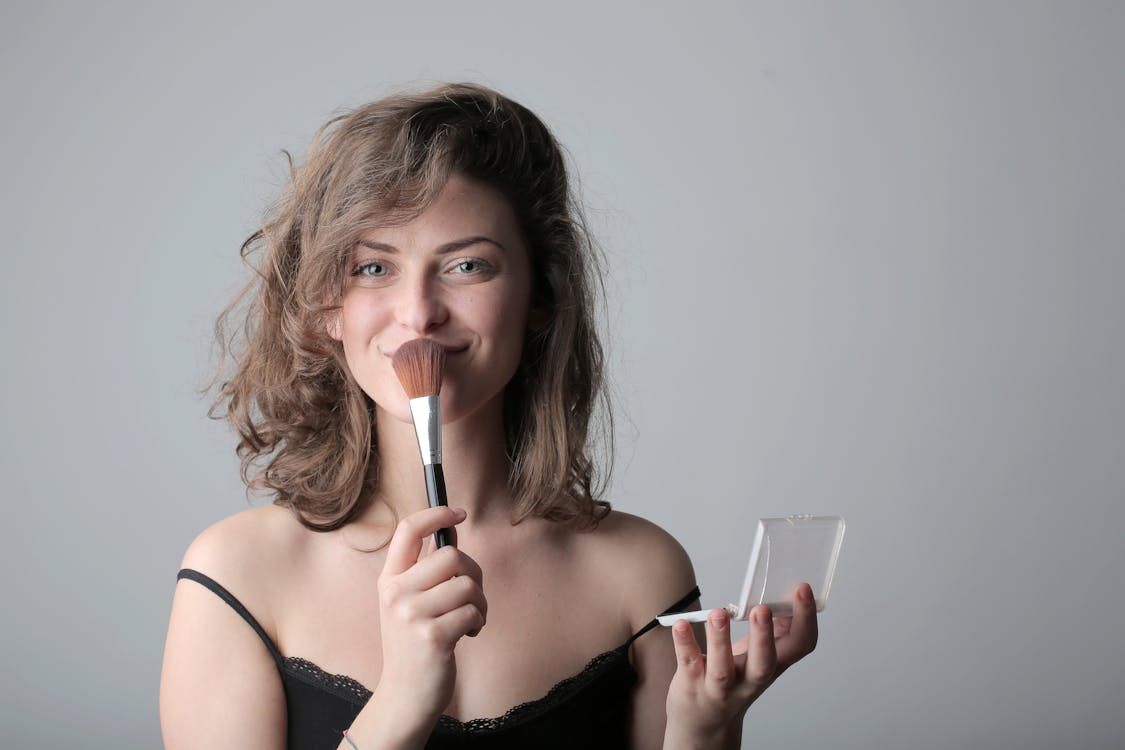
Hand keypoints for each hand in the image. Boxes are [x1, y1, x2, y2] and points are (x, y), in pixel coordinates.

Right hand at [374, 505, 485, 725]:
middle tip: (472, 594)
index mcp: (389, 580)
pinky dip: (478, 621)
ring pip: (467, 584)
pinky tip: (468, 634)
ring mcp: (411, 615)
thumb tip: (450, 531)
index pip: (408, 530)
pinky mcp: (432, 637)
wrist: (404, 696)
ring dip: (480, 601)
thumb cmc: (413, 644)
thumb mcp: (409, 603)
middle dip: (473, 572)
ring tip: (470, 618)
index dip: (437, 513)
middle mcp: (396, 593)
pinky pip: (473, 611)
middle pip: (451, 555)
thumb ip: (426, 569)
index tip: (459, 513)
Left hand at [664, 583, 817, 747]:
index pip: (799, 646)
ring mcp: (720, 688)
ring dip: (721, 641)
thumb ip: (771, 633)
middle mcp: (749, 680)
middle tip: (763, 609)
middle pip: (763, 663)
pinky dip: (685, 643)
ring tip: (718, 613)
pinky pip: (689, 662)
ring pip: (722, 669)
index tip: (802, 590)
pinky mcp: (692, 686)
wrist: (705, 724)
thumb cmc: (734, 681)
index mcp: (772, 666)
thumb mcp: (758, 658)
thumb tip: (781, 595)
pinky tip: (681, 624)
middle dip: (764, 636)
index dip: (806, 619)